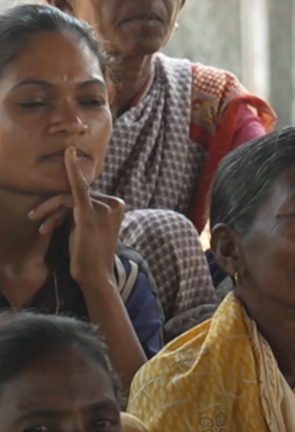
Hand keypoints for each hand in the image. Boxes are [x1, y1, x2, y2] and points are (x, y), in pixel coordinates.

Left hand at [29, 148, 124, 287]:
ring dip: (50, 211)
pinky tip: (69, 155)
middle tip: (41, 225)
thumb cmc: (88, 255)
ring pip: (67, 198)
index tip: (54, 206)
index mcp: (115, 206)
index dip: (64, 207)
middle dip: (54, 209)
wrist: (95, 276)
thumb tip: (64, 198)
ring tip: (42, 227)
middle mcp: (113, 204)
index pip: (84, 196)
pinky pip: (79, 189)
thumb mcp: (86, 228)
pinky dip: (72, 171)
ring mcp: (104, 208)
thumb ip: (81, 211)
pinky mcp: (90, 213)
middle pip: (75, 195)